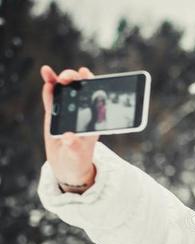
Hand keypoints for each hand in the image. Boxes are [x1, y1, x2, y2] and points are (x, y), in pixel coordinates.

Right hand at [41, 65, 98, 188]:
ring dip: (60, 79)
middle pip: (80, 90)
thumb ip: (74, 147)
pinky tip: (46, 76)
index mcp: (93, 119)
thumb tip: (69, 138)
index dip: (92, 83)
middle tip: (66, 79)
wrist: (67, 165)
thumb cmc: (78, 160)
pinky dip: (49, 87)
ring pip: (65, 91)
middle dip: (74, 80)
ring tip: (50, 73)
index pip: (95, 97)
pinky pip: (52, 98)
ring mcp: (68, 111)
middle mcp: (82, 112)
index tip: (86, 74)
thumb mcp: (77, 156)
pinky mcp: (55, 113)